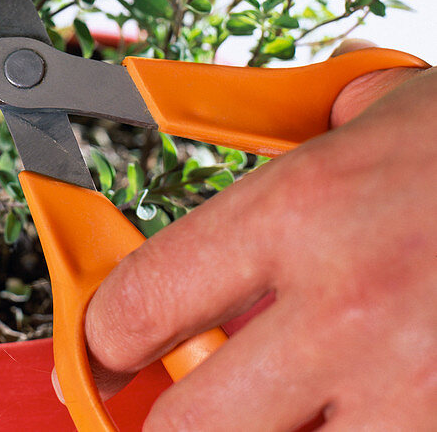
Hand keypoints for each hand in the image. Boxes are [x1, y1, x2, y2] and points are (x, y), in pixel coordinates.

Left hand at [83, 53, 436, 429]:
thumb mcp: (373, 111)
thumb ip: (286, 151)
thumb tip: (219, 183)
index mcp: (301, 212)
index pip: (142, 303)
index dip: (105, 338)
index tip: (107, 349)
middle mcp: (346, 308)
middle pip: (189, 428)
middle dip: (167, 425)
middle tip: (172, 408)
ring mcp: (415, 389)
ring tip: (281, 410)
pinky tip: (357, 411)